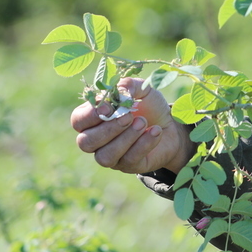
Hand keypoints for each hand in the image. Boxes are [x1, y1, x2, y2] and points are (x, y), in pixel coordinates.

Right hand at [71, 77, 194, 173]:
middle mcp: (96, 140)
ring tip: (143, 123)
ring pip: (105, 156)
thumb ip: (129, 85)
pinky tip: (156, 131)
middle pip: (86, 141)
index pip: (78, 120)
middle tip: (129, 116)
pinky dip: (143, 144)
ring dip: (125, 138)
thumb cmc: (149, 107)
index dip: (91, 115)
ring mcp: (111, 155)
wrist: (172, 126)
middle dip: (108, 129)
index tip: (110, 106)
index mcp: (93, 118)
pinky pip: (129, 160)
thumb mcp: (142, 90)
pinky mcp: (128, 166)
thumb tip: (121, 90)